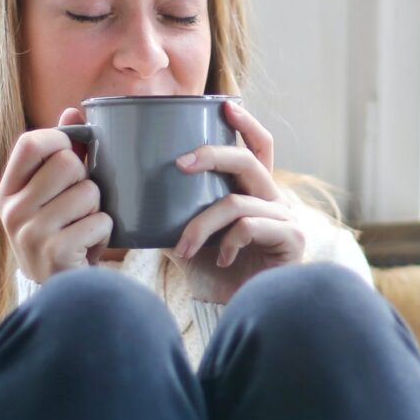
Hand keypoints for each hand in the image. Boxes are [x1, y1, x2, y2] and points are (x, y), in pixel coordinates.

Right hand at [0, 107, 112, 282]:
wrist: (61, 293)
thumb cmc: (60, 235)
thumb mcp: (50, 196)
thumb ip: (60, 153)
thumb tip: (72, 110)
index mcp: (7, 192)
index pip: (31, 143)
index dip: (60, 139)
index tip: (72, 153)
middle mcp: (12, 211)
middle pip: (67, 163)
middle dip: (87, 180)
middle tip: (81, 203)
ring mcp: (31, 233)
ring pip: (89, 192)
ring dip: (98, 208)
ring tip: (85, 226)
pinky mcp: (56, 253)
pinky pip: (100, 221)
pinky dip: (104, 232)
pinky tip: (89, 246)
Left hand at [163, 100, 304, 303]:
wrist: (236, 314)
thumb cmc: (214, 275)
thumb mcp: (186, 238)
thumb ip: (170, 214)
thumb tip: (128, 196)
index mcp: (254, 192)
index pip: (258, 148)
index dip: (246, 124)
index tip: (225, 105)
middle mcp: (274, 200)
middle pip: (247, 160)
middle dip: (211, 155)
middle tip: (178, 164)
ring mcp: (286, 219)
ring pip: (236, 202)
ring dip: (201, 224)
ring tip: (182, 248)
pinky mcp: (291, 240)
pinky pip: (249, 226)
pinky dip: (227, 242)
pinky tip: (220, 260)